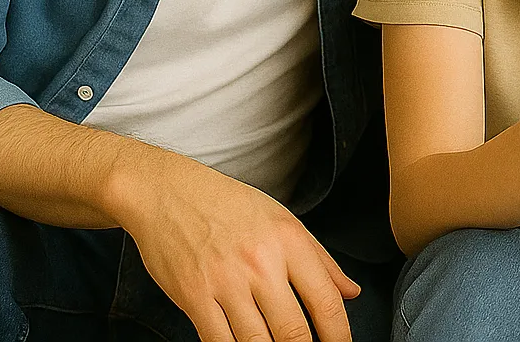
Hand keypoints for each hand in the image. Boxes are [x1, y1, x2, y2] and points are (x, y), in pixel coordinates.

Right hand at [107, 150, 359, 341]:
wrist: (168, 193)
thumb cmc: (229, 205)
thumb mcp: (284, 220)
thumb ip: (321, 260)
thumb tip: (351, 292)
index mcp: (289, 242)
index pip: (325, 301)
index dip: (339, 335)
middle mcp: (261, 263)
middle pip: (293, 331)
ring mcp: (225, 282)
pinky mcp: (194, 297)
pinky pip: (219, 341)